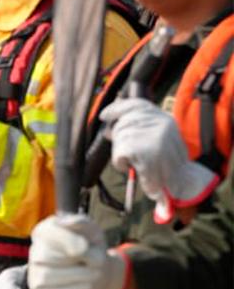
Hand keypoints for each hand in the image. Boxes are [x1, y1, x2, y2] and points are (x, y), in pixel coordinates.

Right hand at [26, 214, 127, 288]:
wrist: (97, 272)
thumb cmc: (92, 248)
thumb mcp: (92, 231)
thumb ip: (80, 222)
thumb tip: (64, 222)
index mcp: (44, 232)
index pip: (45, 233)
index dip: (65, 240)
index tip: (84, 246)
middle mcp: (35, 252)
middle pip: (45, 256)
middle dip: (76, 262)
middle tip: (97, 263)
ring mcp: (35, 275)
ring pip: (46, 277)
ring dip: (77, 277)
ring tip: (93, 275)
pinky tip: (84, 287)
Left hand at [102, 98, 218, 218]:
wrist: (184, 183)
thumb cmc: (167, 162)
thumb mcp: (156, 139)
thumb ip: (137, 130)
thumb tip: (107, 130)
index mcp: (165, 119)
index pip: (137, 105)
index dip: (117, 109)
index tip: (103, 115)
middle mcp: (161, 124)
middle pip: (125, 122)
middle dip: (117, 134)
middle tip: (119, 146)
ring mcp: (153, 137)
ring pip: (120, 138)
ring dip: (121, 151)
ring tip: (135, 161)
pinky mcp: (144, 153)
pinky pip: (118, 154)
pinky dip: (120, 162)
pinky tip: (131, 167)